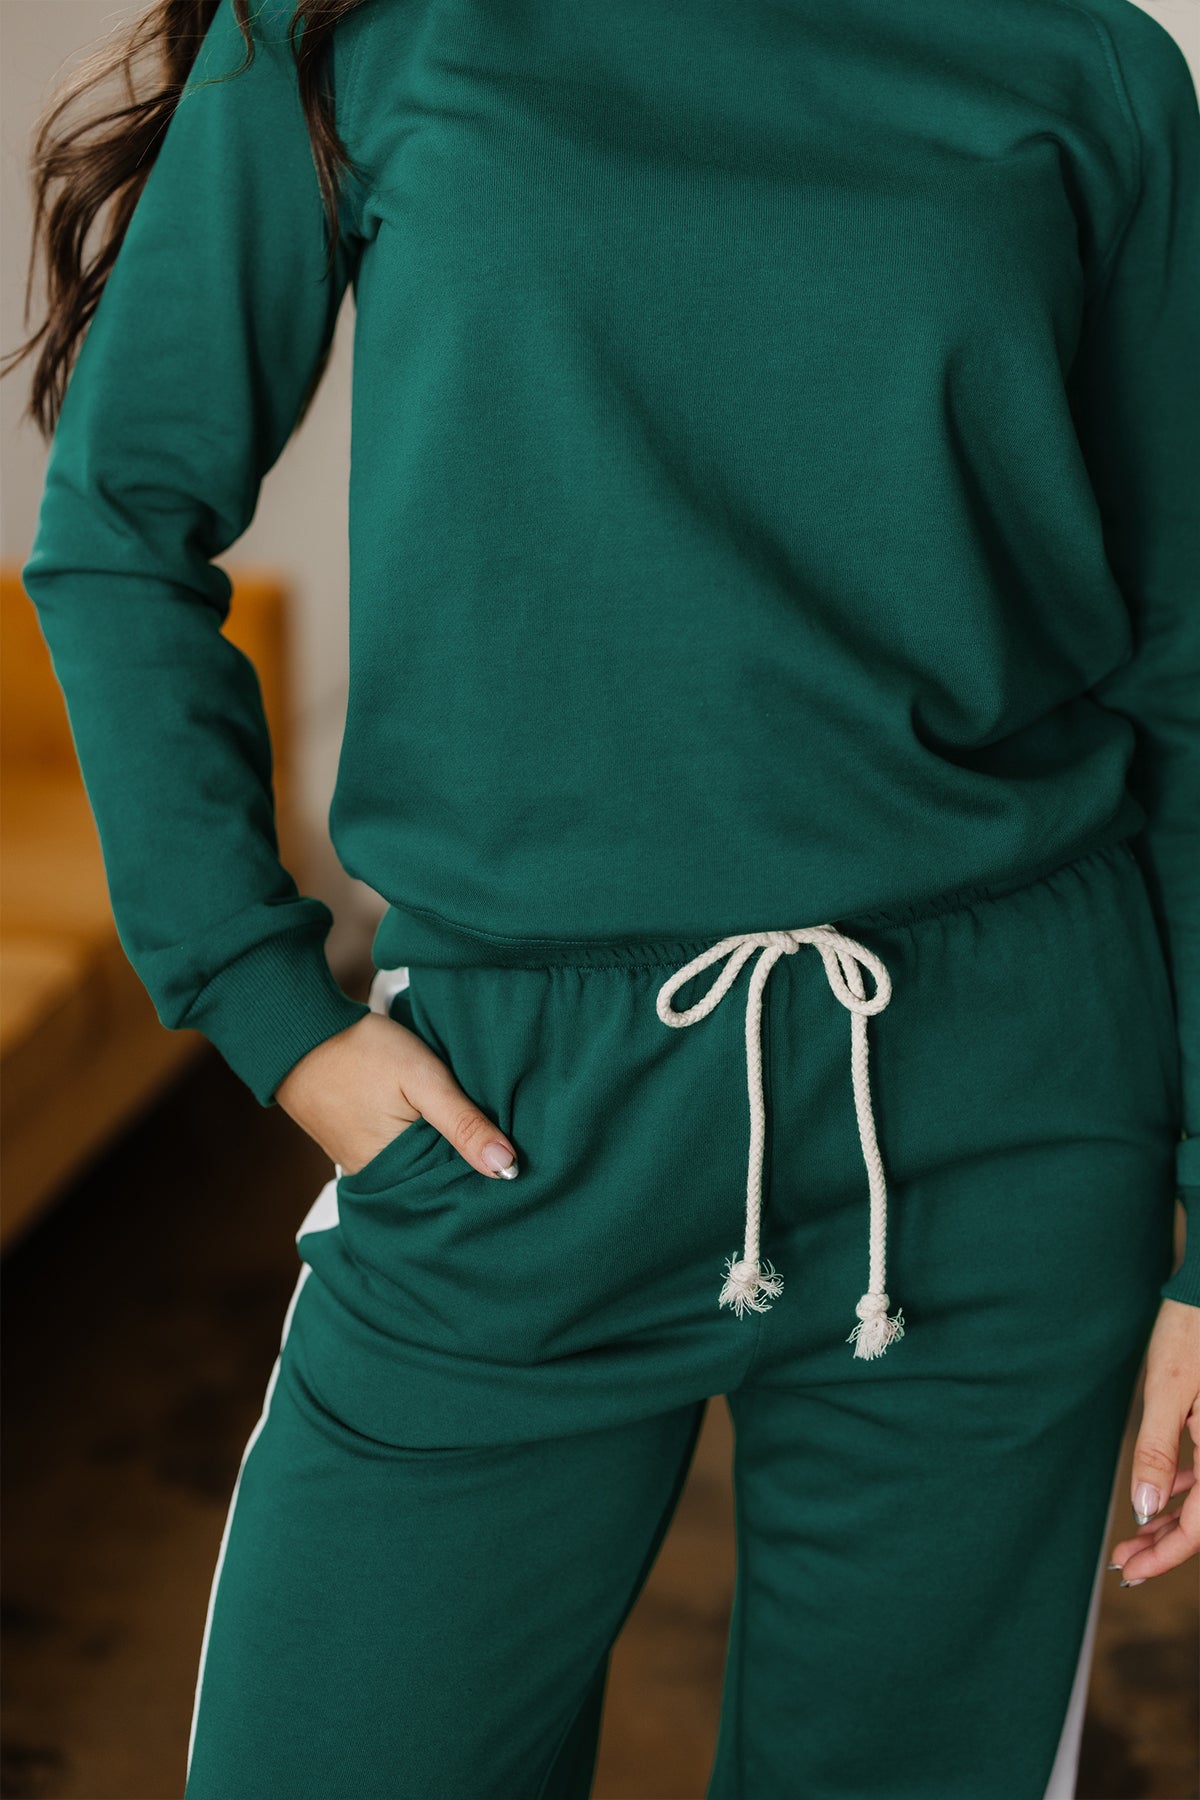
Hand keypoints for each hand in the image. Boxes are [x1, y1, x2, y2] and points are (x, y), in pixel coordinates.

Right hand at [273, 1011, 518, 1180]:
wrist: (299, 1034)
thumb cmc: (361, 1051)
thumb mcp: (424, 1079)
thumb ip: (464, 1123)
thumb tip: (507, 1169)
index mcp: (393, 1174)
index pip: (455, 1187)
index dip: (485, 1172)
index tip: (516, 1159)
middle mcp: (375, 1180)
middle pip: (435, 1180)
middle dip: (464, 1165)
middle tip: (498, 1140)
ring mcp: (360, 1165)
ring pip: (417, 1167)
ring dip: (441, 1153)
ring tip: (471, 1132)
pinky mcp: (353, 1148)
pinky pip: (396, 1156)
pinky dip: (417, 1144)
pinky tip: (435, 1126)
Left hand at [1108, 1297, 1199, 1585]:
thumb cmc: (1192, 1332)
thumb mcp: (1167, 1390)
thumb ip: (1156, 1451)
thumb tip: (1143, 1507)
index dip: (1167, 1554)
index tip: (1132, 1569)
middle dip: (1166, 1543)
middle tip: (1126, 1562)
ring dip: (1173, 1519)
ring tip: (1135, 1537)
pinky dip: (1186, 1489)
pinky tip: (1160, 1496)